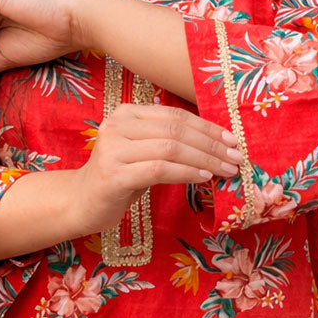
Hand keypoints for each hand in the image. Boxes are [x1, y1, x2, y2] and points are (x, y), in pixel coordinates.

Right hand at [73, 102, 242, 231]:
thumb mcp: (144, 152)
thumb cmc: (120, 178)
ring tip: (226, 170)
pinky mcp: (113, 176)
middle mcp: (117, 125)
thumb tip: (218, 144)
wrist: (82, 203)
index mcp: (126, 113)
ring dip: (204, 160)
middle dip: (211, 144)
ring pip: (170, 148)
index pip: (175, 115)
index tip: (232, 140)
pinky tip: (203, 178)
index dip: (207, 127)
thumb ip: (169, 141)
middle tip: (236, 158)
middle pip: (175, 130)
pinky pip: (159, 170)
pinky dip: (186, 173)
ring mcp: (112, 150)